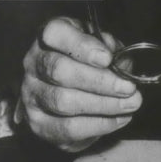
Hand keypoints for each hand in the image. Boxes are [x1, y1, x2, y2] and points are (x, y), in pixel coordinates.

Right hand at [18, 16, 141, 152]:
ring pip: (63, 101)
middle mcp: (33, 63)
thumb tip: (121, 66)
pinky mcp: (37, 123)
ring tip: (129, 104)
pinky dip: (98, 125)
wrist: (71, 92)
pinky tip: (119, 119)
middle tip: (128, 88)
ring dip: (102, 105)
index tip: (107, 58)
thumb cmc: (89, 61)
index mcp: (50, 37)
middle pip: (59, 71)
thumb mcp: (103, 45)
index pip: (55, 33)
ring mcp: (31, 94)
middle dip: (99, 81)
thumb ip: (112, 50)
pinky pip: (66, 128)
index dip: (81, 45)